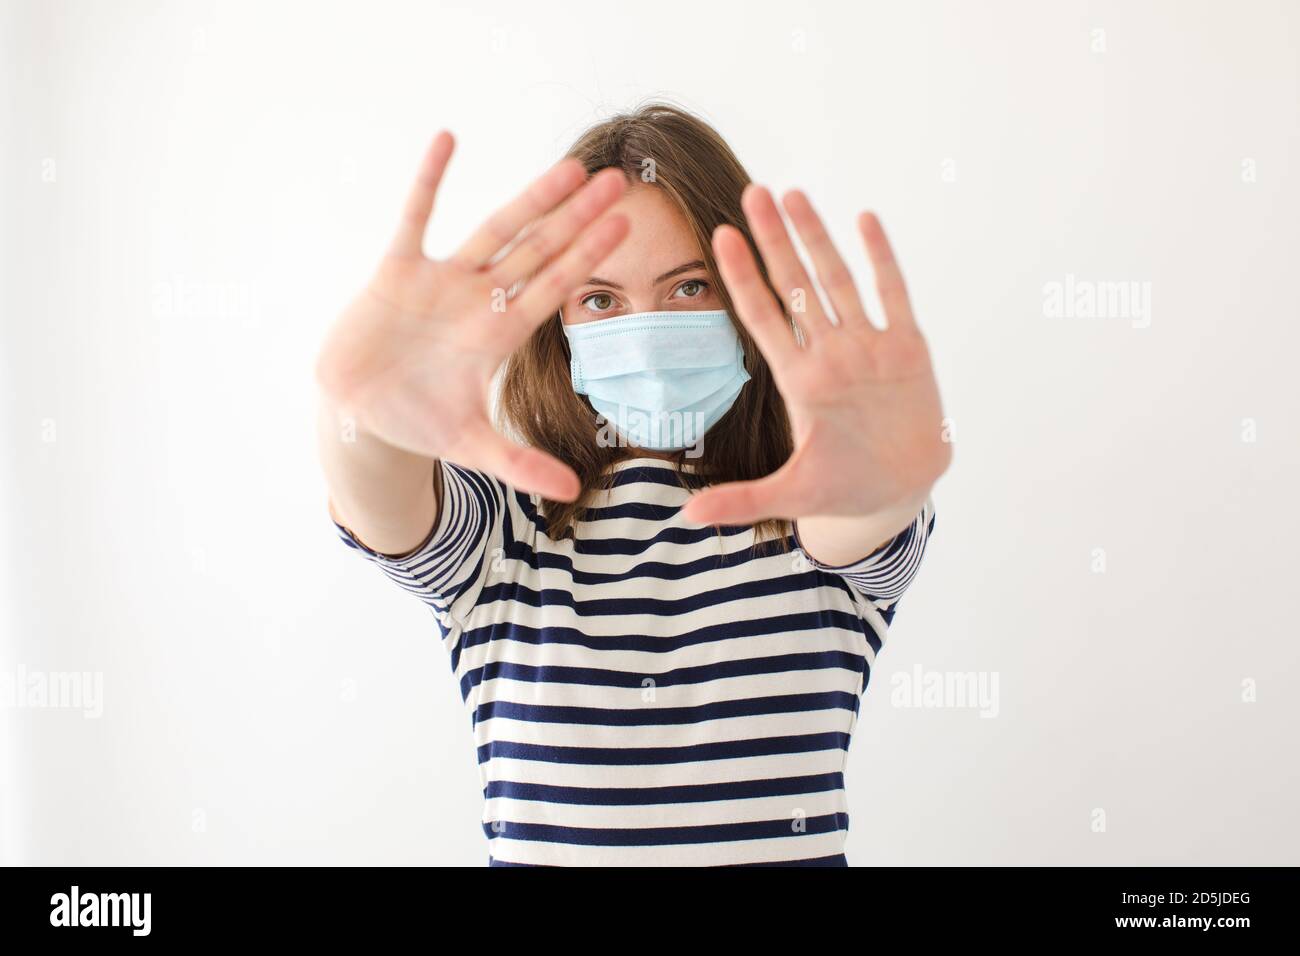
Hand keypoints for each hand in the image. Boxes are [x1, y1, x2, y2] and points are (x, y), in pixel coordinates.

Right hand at [315, 132, 628, 500]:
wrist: (359, 411)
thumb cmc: (419, 420)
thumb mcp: (473, 447)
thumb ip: (522, 464)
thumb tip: (574, 494)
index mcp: (500, 334)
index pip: (555, 287)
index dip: (588, 257)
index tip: (625, 227)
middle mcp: (479, 299)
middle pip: (538, 250)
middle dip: (576, 218)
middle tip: (619, 181)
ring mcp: (440, 282)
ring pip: (492, 230)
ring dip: (529, 199)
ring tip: (568, 167)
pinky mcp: (396, 273)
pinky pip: (414, 218)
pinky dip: (429, 182)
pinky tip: (447, 139)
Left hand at [681, 186, 950, 524]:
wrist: (899, 490)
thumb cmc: (842, 489)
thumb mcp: (790, 496)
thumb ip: (741, 501)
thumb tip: (686, 520)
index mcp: (799, 380)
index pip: (764, 318)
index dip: (742, 278)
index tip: (718, 239)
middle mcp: (829, 353)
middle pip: (797, 286)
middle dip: (774, 241)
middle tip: (752, 193)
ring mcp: (868, 347)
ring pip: (839, 280)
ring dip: (818, 238)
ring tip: (795, 194)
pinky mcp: (907, 350)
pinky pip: (893, 295)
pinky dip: (880, 259)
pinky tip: (864, 219)